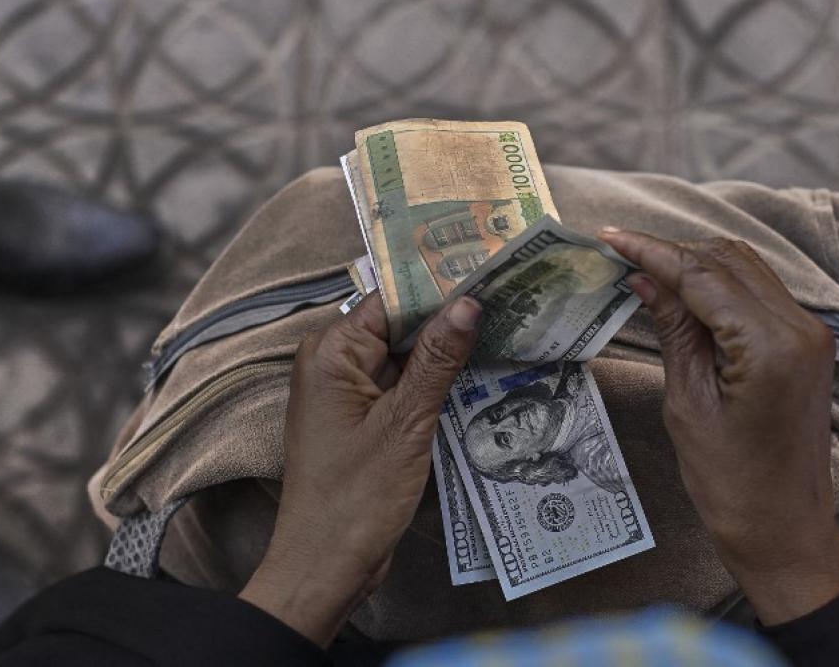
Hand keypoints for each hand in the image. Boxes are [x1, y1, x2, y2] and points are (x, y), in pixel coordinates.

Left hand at [238, 292, 480, 647]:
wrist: (326, 567)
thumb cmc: (356, 498)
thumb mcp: (405, 424)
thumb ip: (437, 360)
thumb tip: (468, 302)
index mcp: (331, 352)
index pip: (392, 298)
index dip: (441, 285)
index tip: (490, 271)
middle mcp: (334, 363)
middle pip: (400, 323)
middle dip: (451, 316)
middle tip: (512, 297)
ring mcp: (350, 392)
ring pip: (407, 354)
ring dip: (449, 350)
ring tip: (510, 327)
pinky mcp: (365, 418)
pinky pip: (404, 385)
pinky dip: (437, 382)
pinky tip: (483, 373)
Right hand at [599, 229, 838, 625]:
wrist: (784, 530)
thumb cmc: (730, 484)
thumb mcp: (688, 403)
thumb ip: (672, 330)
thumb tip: (642, 277)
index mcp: (772, 346)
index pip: (703, 275)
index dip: (652, 251)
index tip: (609, 238)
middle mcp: (801, 328)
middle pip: (728, 260)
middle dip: (672, 252)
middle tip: (619, 253)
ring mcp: (810, 334)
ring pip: (745, 269)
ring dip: (695, 264)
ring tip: (644, 268)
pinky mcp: (807, 344)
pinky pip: (758, 293)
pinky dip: (718, 284)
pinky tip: (681, 292)